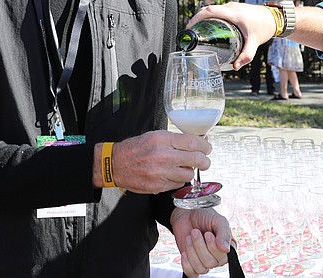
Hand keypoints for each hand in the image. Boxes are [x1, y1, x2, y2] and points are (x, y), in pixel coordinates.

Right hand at [96, 131, 211, 193]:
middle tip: (205, 161)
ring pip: (189, 174)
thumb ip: (176, 139)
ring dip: (190, 171)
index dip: (205, 146)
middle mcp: (163, 156)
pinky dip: (178, 180)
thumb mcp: (156, 136)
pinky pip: (177, 184)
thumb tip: (199, 142)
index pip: (193, 142)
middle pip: (196, 159)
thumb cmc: (136, 148)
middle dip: (205, 161)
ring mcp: (160, 173)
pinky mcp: (157, 186)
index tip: (207, 148)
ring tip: (184, 167)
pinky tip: (172, 175)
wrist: (115, 164)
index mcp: (163, 140)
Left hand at [170, 207, 232, 277]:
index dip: (214, 248)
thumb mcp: (218, 220)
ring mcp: (205, 261)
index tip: (208, 233)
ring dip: (192, 251)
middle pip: (211, 263)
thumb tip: (226, 249)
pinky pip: (192, 274)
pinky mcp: (192, 264)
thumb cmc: (204, 216)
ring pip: (201, 268)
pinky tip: (185, 253)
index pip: (224, 257)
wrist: (187, 214)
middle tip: (195, 232)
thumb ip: (224, 233)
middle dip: (200, 246)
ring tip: (189, 237)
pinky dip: (187, 264)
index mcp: (227, 246)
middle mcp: (217, 256)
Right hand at [188, 2, 276, 68]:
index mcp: (233, 13)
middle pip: (208, 9)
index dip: (197, 17)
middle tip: (192, 32)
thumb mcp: (254, 42)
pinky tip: (212, 27)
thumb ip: (246, 55)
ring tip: (200, 31)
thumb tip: (235, 67)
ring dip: (205, 17)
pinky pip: (220, 10)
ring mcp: (233, 6)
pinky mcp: (236, 7)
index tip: (190, 27)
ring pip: (214, 9)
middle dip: (198, 19)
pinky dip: (212, 16)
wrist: (276, 17)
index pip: (209, 11)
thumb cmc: (265, 27)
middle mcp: (231, 7)